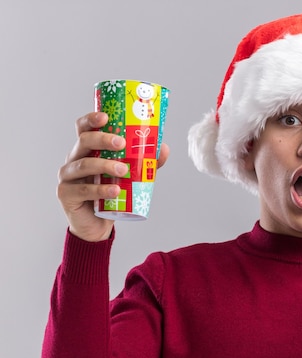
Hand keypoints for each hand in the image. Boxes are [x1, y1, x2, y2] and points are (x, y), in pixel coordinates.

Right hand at [57, 112, 169, 241]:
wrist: (97, 224)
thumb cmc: (111, 194)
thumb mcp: (130, 176)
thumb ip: (145, 162)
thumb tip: (164, 148)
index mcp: (87, 150)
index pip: (84, 129)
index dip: (91, 120)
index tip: (106, 117)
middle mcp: (74, 159)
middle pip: (84, 141)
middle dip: (102, 139)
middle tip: (121, 144)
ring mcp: (67, 176)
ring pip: (83, 165)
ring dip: (104, 165)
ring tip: (123, 170)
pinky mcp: (66, 194)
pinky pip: (83, 190)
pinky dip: (100, 190)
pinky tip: (115, 191)